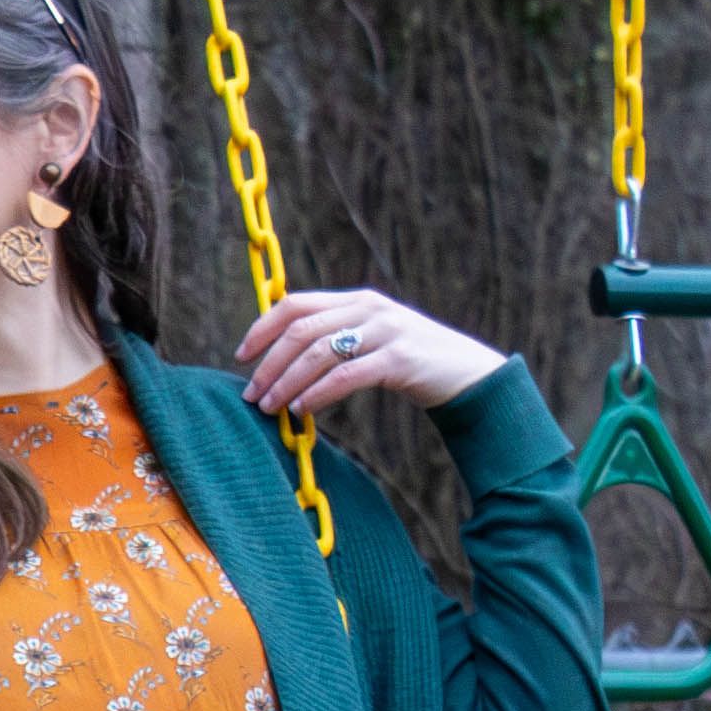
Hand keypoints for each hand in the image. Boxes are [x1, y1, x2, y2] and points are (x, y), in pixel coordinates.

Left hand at [233, 285, 506, 422]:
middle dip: (269, 363)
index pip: (296, 304)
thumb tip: (279, 359)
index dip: (263, 328)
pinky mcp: (401, 360)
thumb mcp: (373, 339)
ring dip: (287, 383)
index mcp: (358, 300)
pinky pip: (347, 376)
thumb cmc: (412, 362)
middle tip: (250, 394)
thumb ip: (336, 338)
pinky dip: (318, 394)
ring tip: (270, 407)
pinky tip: (302, 410)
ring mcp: (387, 332)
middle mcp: (370, 309)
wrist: (470, 374)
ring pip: (319, 353)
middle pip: (301, 331)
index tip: (240, 356)